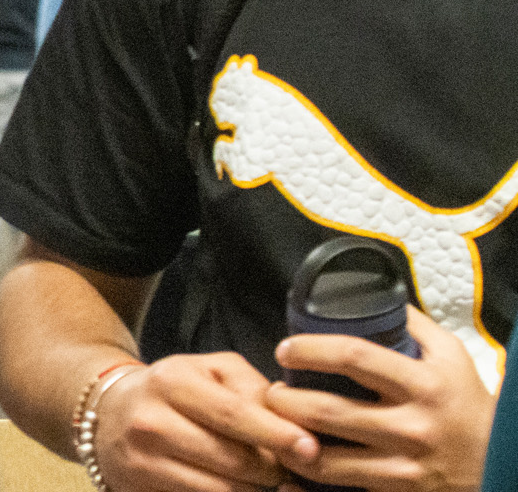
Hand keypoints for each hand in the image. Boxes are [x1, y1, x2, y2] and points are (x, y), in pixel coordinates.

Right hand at [93, 351, 318, 491]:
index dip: (276, 434)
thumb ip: (253, 388)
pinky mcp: (137, 490)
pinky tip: (238, 489)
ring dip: (253, 491)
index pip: (232, 414)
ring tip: (266, 482)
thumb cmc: (174, 390)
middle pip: (231, 460)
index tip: (310, 449)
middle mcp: (150, 422)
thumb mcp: (210, 370)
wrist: (109, 413)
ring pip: (219, 491)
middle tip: (288, 469)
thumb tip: (294, 422)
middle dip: (271, 470)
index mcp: (171, 382)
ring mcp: (140, 461)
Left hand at [265, 307, 492, 491]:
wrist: (501, 459)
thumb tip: (371, 294)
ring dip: (287, 440)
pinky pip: (339, 488)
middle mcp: (412, 426)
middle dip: (286, 400)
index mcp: (424, 384)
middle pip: (328, 411)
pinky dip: (305, 478)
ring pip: (325, 458)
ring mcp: (404, 465)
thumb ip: (411, 325)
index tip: (286, 349)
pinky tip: (290, 462)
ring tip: (276, 424)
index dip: (310, 350)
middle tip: (272, 392)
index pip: (354, 357)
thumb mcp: (450, 356)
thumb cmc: (466, 402)